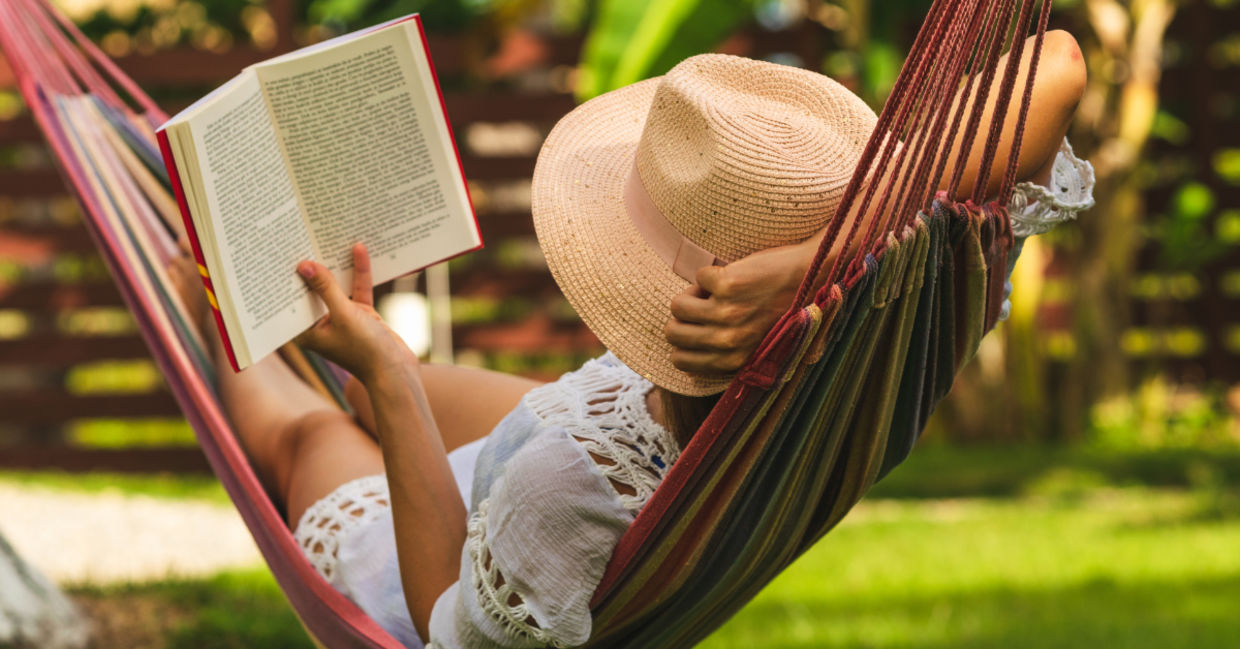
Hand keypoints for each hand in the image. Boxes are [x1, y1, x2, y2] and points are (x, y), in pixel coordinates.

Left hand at [295, 243, 415, 382]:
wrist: (397, 371)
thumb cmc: (365, 350)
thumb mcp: (344, 315)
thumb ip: (326, 288)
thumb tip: (305, 265)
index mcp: (307, 331)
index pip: (293, 299)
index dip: (288, 277)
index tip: (283, 252)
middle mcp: (321, 324)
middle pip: (314, 289)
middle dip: (314, 266)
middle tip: (305, 237)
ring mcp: (343, 319)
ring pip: (338, 287)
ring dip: (338, 266)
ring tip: (330, 238)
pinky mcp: (362, 315)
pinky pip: (357, 289)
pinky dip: (359, 273)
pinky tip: (359, 250)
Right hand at [665, 239, 813, 374]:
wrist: (813, 276)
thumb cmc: (788, 311)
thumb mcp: (760, 348)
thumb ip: (729, 359)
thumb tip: (686, 367)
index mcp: (734, 361)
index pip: (680, 361)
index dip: (684, 340)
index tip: (698, 327)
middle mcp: (729, 341)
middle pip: (672, 332)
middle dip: (683, 318)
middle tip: (705, 305)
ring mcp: (728, 312)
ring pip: (678, 305)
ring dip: (694, 293)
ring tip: (717, 290)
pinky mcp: (729, 284)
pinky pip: (699, 276)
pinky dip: (712, 273)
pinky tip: (734, 275)